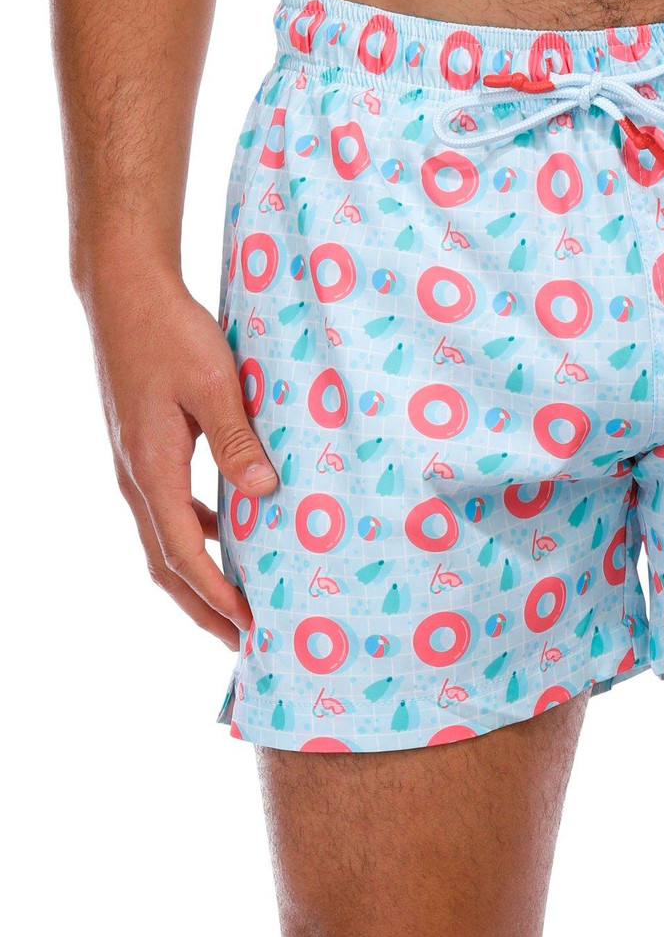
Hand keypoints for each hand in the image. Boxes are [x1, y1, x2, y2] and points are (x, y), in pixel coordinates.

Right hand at [85, 271, 276, 648]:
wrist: (125, 293)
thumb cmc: (170, 332)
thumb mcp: (214, 384)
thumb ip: (238, 441)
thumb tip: (263, 494)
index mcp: (152, 470)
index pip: (185, 555)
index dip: (217, 597)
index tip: (249, 627)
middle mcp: (137, 479)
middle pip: (167, 566)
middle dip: (204, 609)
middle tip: (242, 643)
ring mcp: (136, 467)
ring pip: (165, 542)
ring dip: (199, 580)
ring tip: (238, 604)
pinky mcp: (144, 453)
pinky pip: (170, 513)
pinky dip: (197, 540)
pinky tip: (231, 539)